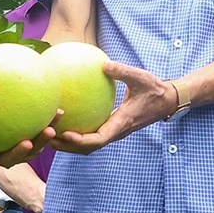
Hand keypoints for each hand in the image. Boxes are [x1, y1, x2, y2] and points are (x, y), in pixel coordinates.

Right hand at [0, 114, 58, 165]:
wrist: (9, 109)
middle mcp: (0, 152)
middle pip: (7, 159)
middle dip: (18, 153)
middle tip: (26, 142)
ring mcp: (17, 151)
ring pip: (30, 152)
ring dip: (41, 143)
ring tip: (50, 129)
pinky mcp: (34, 144)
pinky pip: (43, 137)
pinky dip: (51, 126)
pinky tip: (59, 111)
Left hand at [50, 62, 178, 154]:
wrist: (166, 101)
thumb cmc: (154, 89)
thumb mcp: (141, 77)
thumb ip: (123, 71)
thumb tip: (104, 64)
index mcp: (122, 124)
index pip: (99, 139)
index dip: (82, 140)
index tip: (66, 134)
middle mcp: (116, 131)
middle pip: (88, 148)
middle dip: (67, 146)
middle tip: (47, 138)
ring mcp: (113, 131)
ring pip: (88, 145)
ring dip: (69, 143)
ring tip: (48, 132)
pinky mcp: (111, 127)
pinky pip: (91, 134)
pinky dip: (76, 132)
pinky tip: (63, 120)